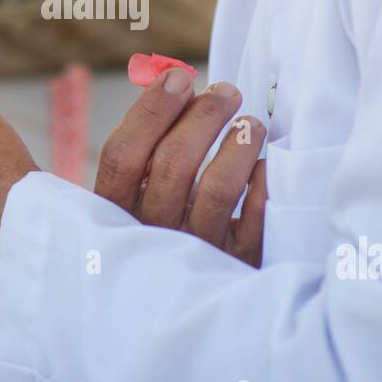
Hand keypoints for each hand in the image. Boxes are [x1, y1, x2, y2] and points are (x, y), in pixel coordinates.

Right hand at [95, 68, 266, 265]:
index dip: (151, 111)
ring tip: (251, 124)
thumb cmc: (164, 224)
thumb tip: (175, 78)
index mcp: (116, 212)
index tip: (178, 77)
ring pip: (217, 190)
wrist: (185, 304)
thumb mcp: (142, 193)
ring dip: (236, 145)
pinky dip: (261, 187)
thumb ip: (151, 142)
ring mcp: (193, 254)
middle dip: (202, 117)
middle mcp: (150, 234)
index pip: (122, 156)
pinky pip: (254, 222)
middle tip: (225, 91)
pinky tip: (264, 166)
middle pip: (172, 165)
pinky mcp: (235, 266)